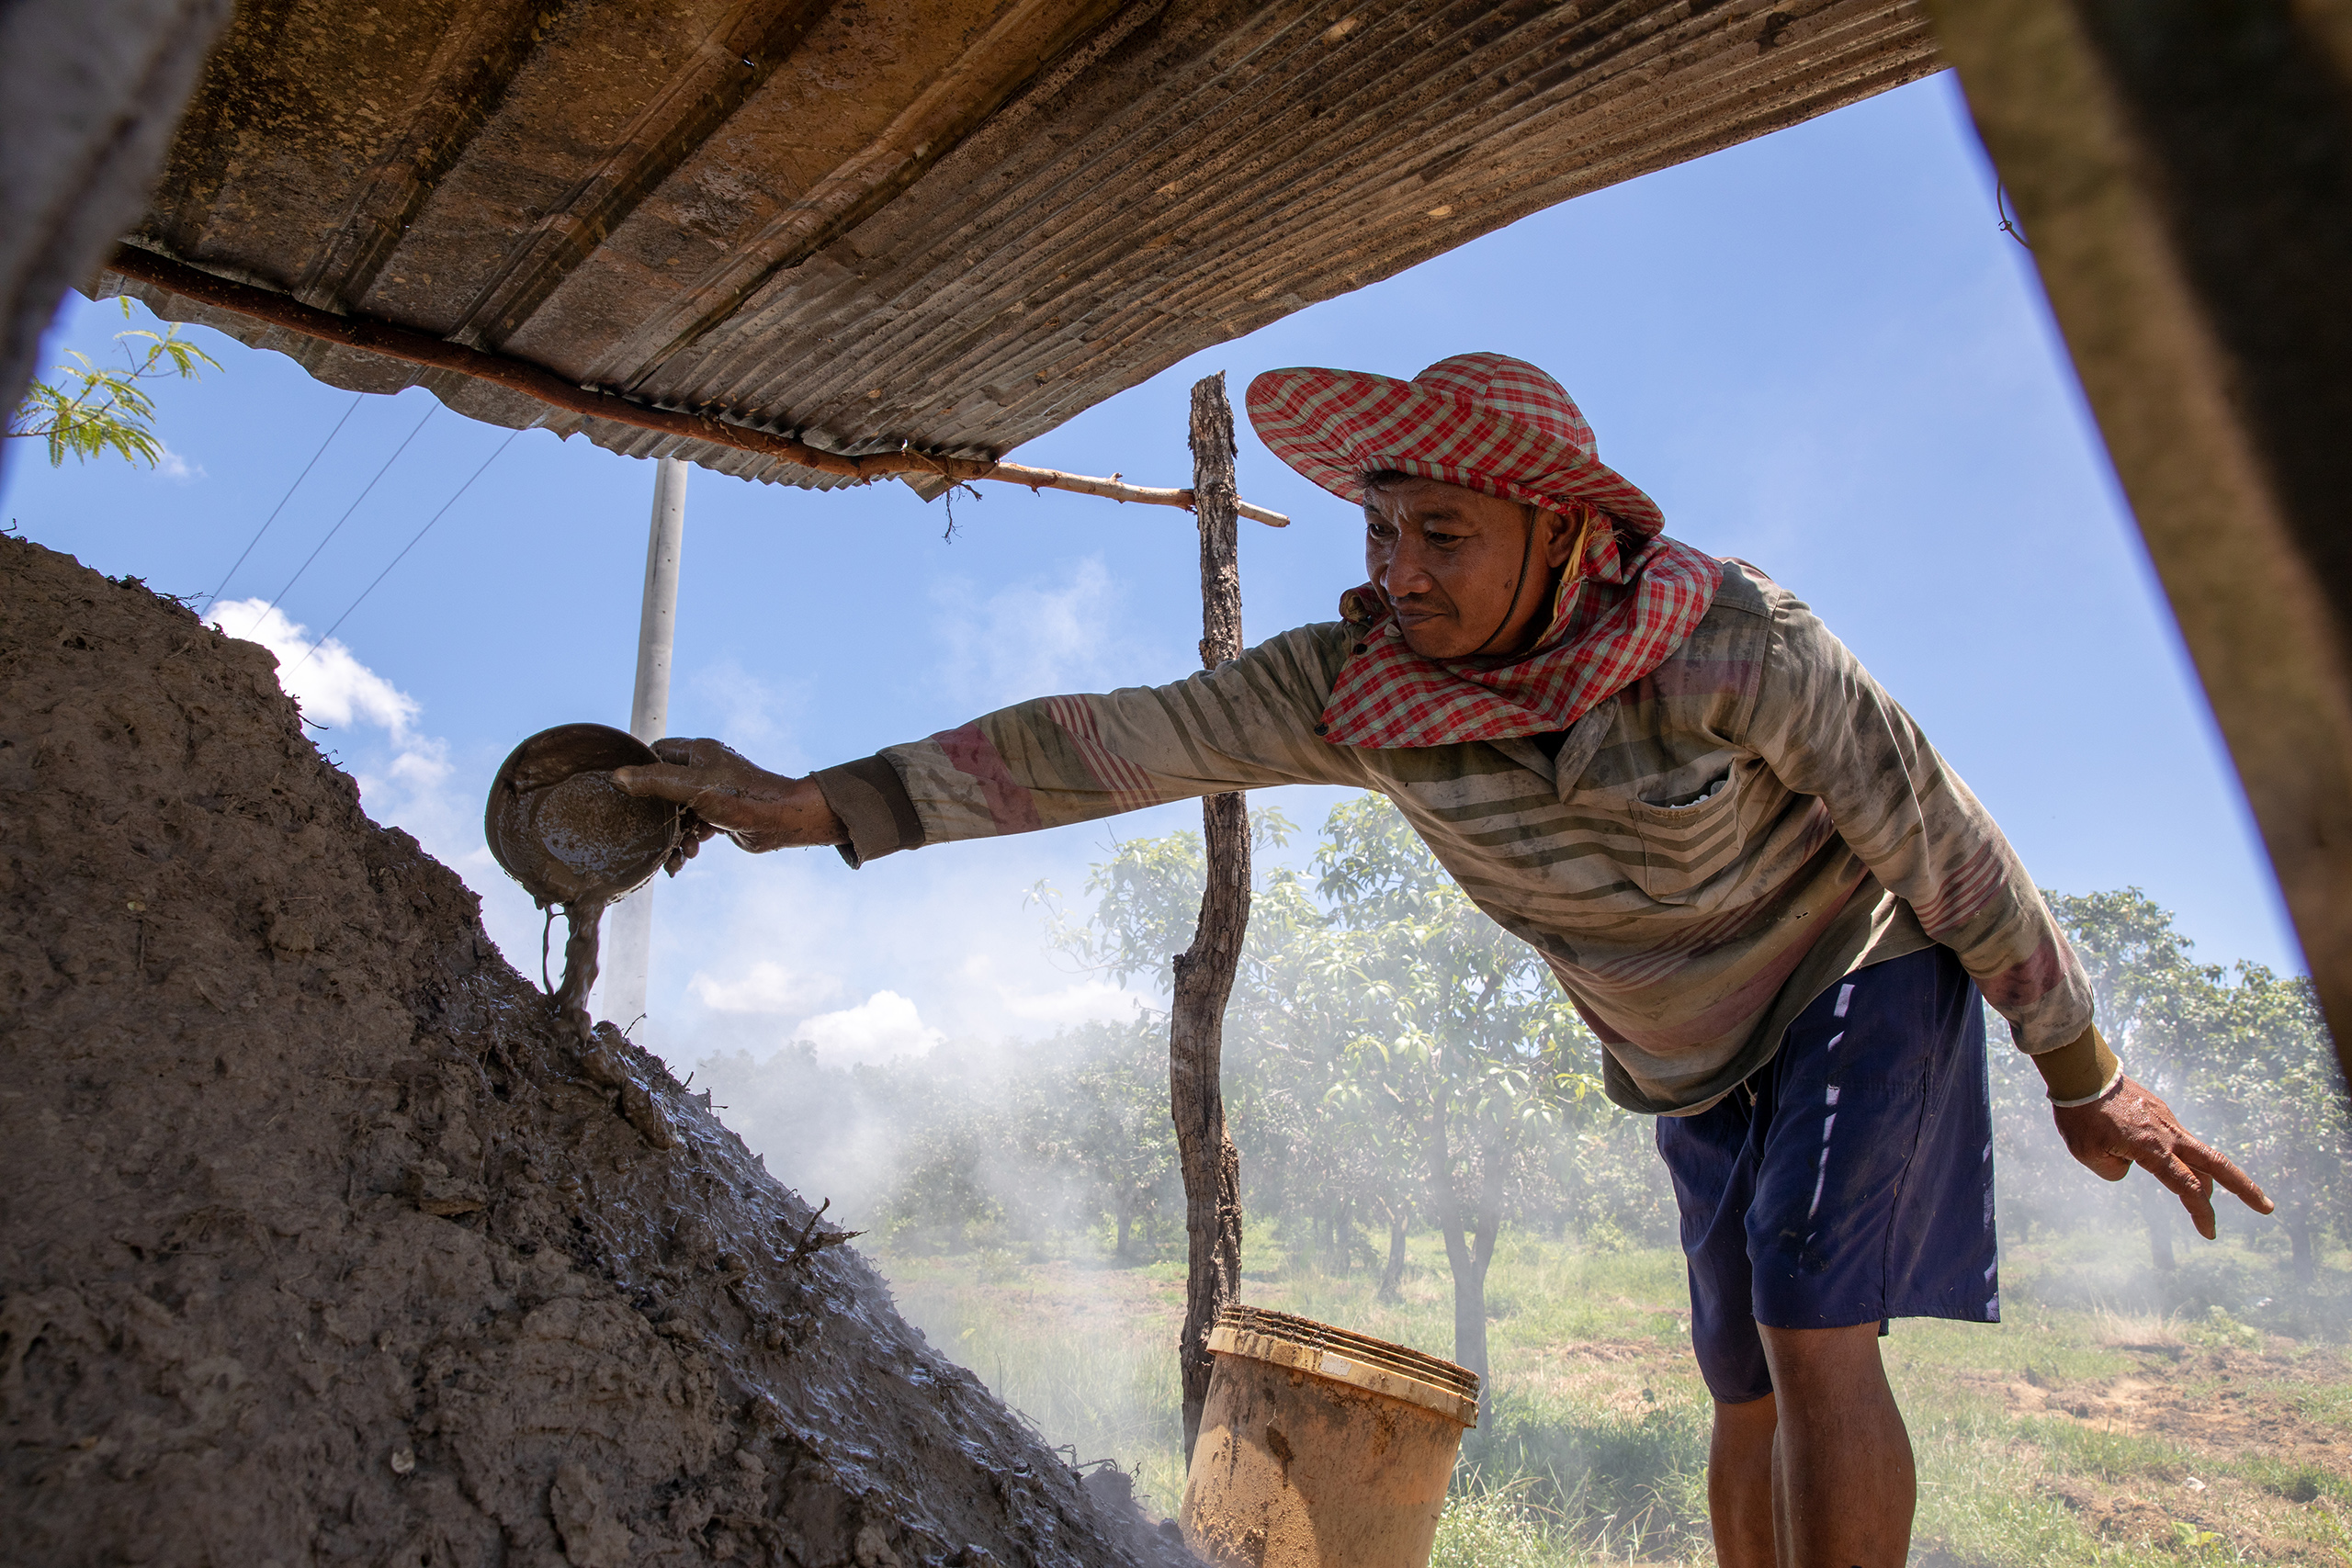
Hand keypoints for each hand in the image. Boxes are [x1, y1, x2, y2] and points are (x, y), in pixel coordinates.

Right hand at [610, 738, 845, 854]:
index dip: (641, 770)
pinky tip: (688, 858)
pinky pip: (696, 827)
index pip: (657, 752)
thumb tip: (616, 777)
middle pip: (665, 787)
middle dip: (658, 814)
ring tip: (676, 854)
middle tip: (648, 832)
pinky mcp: (722, 815)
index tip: (629, 792)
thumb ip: (653, 782)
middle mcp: (705, 768)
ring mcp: (714, 792)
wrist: (782, 821)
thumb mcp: (690, 787)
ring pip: (680, 812)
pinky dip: (689, 842)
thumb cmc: (740, 797)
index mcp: (697, 752)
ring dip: (675, 834)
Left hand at [2051, 1075, 2272, 1238]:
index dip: (2201, 1212)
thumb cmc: (2080, 1116)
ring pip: (2197, 1153)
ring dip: (2207, 1176)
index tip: (2210, 1233)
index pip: (2187, 1186)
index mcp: (2153, 1149)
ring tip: (2207, 1196)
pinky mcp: (2160, 1110)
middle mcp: (2168, 1134)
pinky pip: (2176, 1139)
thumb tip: (2130, 1165)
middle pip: (2217, 1164)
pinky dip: (2180, 1156)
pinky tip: (2161, 1159)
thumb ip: (2114, 1170)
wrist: (2082, 1073)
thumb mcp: (2088, 1154)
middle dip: (2245, 1188)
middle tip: (2267, 1208)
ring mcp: (2167, 1120)